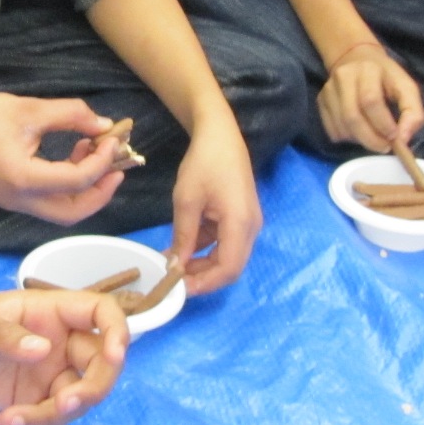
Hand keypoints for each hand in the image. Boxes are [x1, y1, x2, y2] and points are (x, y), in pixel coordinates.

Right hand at [0, 88, 127, 224]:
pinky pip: (48, 200)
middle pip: (72, 212)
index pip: (76, 181)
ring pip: (61, 210)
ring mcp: (11, 201)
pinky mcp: (10, 196)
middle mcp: (16, 200)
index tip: (112, 139)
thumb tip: (105, 125)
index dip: (101, 162)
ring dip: (85, 188)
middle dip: (100, 191)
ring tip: (96, 153)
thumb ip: (72, 116)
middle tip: (118, 166)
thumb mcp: (31, 109)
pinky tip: (74, 155)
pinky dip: (68, 185)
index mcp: (21, 179)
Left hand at [0, 257, 128, 424]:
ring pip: (77, 399)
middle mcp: (57, 343)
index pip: (101, 313)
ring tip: (14, 420)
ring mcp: (46, 374)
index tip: (114, 355)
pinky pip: (52, 420)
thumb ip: (3, 335)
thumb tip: (43, 351)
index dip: (118, 331)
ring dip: (58, 416)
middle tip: (63, 405)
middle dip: (92, 388)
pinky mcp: (31, 401)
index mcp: (50, 312)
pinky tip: (4, 423)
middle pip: (100, 365)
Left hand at [169, 115, 261, 296]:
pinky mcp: (241, 218)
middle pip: (230, 267)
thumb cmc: (203, 163)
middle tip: (173, 281)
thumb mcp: (186, 202)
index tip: (179, 289)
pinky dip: (205, 250)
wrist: (220, 135)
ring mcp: (248, 223)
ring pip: (227, 257)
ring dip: (202, 265)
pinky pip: (225, 243)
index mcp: (240, 224)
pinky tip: (182, 249)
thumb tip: (174, 268)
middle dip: (202, 278)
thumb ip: (183, 238)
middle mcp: (251, 228)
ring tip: (172, 266)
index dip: (205, 284)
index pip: (229, 269)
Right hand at [317, 40, 423, 152]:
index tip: (394, 137)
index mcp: (368, 70)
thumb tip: (403, 140)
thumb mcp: (407, 88)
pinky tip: (359, 132)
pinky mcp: (320, 101)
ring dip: (360, 140)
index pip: (370, 101)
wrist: (357, 59)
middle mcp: (343, 76)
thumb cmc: (386, 78)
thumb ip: (413, 113)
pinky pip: (332, 130)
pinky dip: (348, 138)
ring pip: (342, 127)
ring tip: (374, 137)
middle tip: (384, 147)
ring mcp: (328, 89)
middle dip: (371, 139)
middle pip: (352, 117)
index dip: (382, 124)